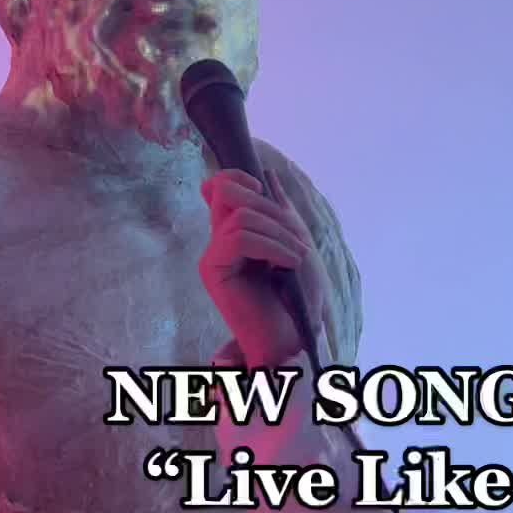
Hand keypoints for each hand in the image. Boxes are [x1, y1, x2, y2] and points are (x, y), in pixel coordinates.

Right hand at [199, 166, 324, 367]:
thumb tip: (269, 175)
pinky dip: (272, 246)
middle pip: (228, 192)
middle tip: (295, 243)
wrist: (295, 337)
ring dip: (279, 234)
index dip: (240, 178)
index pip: (220, 185)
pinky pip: (239, 238)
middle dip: (271, 210)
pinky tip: (288, 265)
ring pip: (241, 218)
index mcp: (236, 231)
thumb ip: (280, 210)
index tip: (266, 197)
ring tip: (296, 260)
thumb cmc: (299, 297)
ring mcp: (214, 256)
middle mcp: (219, 240)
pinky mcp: (213, 270)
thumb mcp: (296, 242)